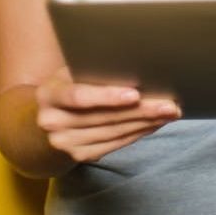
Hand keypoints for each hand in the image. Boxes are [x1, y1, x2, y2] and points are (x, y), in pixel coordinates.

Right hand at [35, 66, 180, 162]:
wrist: (46, 118)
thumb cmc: (68, 83)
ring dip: (145, 124)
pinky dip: (137, 134)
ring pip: (113, 133)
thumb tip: (135, 58)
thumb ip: (93, 67)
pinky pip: (114, 145)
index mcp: (49, 94)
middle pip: (103, 118)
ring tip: (169, 113)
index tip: (135, 94)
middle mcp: (53, 122)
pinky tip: (154, 124)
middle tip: (169, 103)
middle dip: (141, 111)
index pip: (79, 96)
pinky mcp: (79, 156)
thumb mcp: (71, 70)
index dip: (107, 96)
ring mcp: (65, 143)